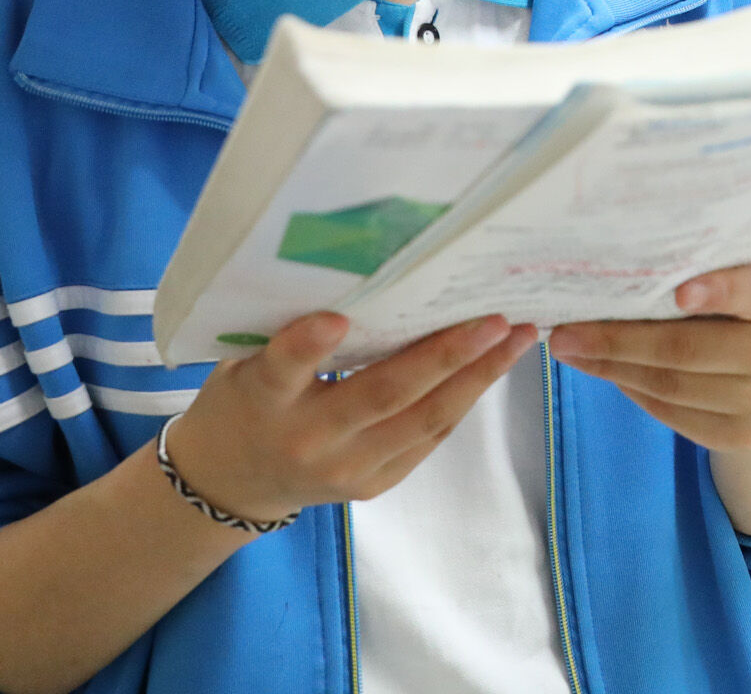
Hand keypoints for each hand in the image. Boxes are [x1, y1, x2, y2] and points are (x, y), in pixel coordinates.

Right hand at [160, 312, 537, 524]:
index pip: (283, 369)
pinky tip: (494, 365)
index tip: (334, 318)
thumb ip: (286, 327)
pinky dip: (464, 399)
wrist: (232, 481)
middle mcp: (306, 439)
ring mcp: (344, 469)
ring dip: (477, 378)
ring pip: (422, 421)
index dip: (307, 345)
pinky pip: (428, 438)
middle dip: (443, 355)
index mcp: (262, 399)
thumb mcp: (243, 358)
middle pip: (381, 395)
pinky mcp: (373, 484)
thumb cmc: (243, 397)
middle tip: (494, 319)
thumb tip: (358, 266)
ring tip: (518, 338)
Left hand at [548, 265, 750, 452]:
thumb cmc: (749, 319)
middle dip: (618, 339)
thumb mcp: (748, 292)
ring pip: (670, 384)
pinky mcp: (739, 435)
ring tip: (571, 350)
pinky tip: (605, 370)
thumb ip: (711, 278)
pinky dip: (631, 389)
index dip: (718, 291)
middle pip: (688, 347)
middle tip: (565, 330)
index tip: (678, 291)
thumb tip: (623, 273)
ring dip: (612, 366)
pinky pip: (670, 413)